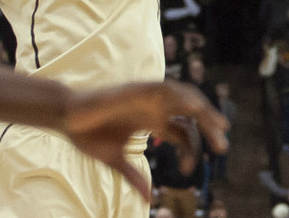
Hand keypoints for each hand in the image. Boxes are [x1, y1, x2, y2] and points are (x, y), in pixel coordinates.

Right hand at [62, 80, 228, 202]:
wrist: (66, 118)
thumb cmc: (88, 135)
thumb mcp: (114, 161)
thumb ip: (133, 176)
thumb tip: (149, 200)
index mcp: (151, 122)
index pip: (182, 131)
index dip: (192, 148)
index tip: (190, 169)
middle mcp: (153, 108)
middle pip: (189, 114)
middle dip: (209, 127)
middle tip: (223, 146)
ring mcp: (146, 97)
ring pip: (182, 99)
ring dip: (202, 109)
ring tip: (219, 124)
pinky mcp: (136, 89)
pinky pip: (164, 88)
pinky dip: (180, 95)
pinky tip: (194, 107)